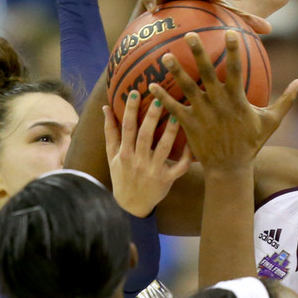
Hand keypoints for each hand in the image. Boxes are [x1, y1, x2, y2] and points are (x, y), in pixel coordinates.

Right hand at [104, 96, 191, 216]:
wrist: (130, 205)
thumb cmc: (121, 176)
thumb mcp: (112, 155)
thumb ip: (110, 131)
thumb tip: (106, 107)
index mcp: (124, 154)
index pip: (127, 128)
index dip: (131, 110)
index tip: (135, 92)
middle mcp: (138, 162)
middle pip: (145, 136)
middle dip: (152, 117)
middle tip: (159, 98)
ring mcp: (153, 171)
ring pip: (164, 149)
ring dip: (171, 131)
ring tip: (177, 114)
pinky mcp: (167, 180)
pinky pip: (179, 167)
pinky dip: (186, 155)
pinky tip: (191, 141)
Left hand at [148, 31, 297, 170]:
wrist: (230, 169)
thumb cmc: (250, 144)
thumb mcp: (271, 122)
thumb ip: (286, 100)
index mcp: (237, 100)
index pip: (235, 70)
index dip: (233, 51)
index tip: (229, 32)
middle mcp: (218, 104)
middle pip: (207, 73)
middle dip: (198, 53)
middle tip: (189, 34)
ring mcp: (203, 114)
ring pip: (187, 88)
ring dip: (176, 71)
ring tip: (165, 55)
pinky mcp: (190, 125)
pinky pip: (174, 109)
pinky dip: (163, 97)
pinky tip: (151, 86)